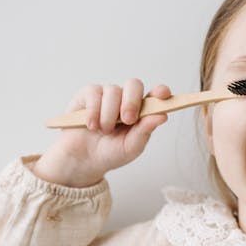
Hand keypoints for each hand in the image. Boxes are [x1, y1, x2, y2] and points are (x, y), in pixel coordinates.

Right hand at [32, 79, 171, 186]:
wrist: (82, 160)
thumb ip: (145, 131)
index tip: (163, 94)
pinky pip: (94, 93)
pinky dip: (93, 112)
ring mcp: (107, 95)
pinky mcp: (88, 95)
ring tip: (104, 131)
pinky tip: (91, 125)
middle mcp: (125, 99)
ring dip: (109, 114)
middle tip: (127, 120)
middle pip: (134, 85)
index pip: (154, 95)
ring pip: (113, 91)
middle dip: (132, 101)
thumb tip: (162, 116)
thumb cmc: (110, 153)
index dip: (160, 91)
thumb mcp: (130, 147)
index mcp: (141, 111)